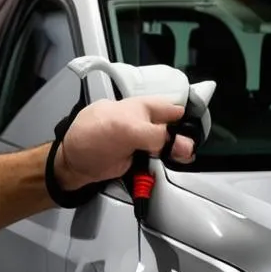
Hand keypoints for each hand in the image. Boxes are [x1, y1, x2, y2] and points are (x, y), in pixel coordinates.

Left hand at [56, 97, 195, 190]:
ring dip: (178, 152)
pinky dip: (167, 164)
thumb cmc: (93, 136)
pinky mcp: (139, 159)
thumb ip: (154, 134)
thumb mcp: (126, 129)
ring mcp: (143, 142)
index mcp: (142, 107)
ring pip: (169, 145)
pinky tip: (173, 164)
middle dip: (184, 138)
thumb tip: (179, 143)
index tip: (196, 131)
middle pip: (174, 128)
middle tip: (188, 151)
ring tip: (184, 158)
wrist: (74, 163)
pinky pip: (159, 161)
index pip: (172, 107)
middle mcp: (145, 122)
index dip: (186, 116)